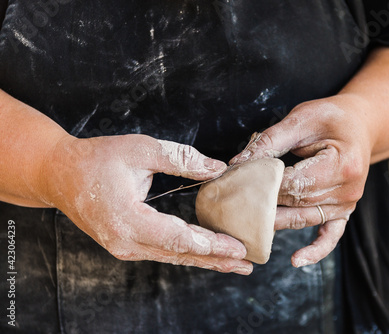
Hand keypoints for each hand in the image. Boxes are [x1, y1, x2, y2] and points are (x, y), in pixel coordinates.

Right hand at [41, 134, 252, 274]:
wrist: (59, 175)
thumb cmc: (96, 159)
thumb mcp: (140, 149)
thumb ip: (181, 159)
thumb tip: (217, 168)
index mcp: (127, 219)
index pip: (178, 237)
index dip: (210, 244)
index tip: (238, 248)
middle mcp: (125, 241)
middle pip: (179, 254)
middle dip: (216, 259)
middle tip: (247, 263)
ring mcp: (124, 247)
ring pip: (172, 256)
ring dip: (205, 260)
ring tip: (234, 263)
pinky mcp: (125, 245)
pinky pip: (162, 252)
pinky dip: (187, 253)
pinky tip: (206, 254)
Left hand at [230, 96, 372, 266]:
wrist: (360, 125)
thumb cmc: (332, 118)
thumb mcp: (302, 119)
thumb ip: (270, 141)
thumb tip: (238, 163)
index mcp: (341, 163)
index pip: (294, 182)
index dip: (263, 185)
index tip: (237, 183)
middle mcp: (348, 190)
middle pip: (297, 203)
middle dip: (263, 204)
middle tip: (232, 208)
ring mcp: (347, 204)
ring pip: (304, 218)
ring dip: (276, 223)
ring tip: (247, 230)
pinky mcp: (343, 211)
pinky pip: (330, 236)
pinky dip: (315, 250)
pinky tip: (297, 260)